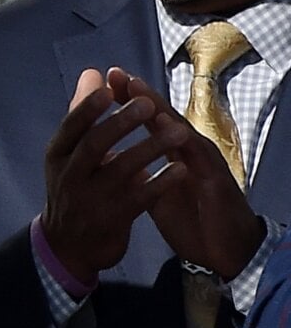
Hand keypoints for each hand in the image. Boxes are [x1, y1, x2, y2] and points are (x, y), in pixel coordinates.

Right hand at [41, 66, 188, 281]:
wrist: (68, 245)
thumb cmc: (74, 188)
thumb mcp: (69, 153)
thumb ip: (83, 114)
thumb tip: (93, 73)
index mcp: (57, 155)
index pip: (71, 127)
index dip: (88, 107)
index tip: (107, 87)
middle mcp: (69, 176)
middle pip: (94, 145)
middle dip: (120, 123)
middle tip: (147, 104)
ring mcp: (91, 199)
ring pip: (121, 170)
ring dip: (150, 148)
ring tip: (178, 132)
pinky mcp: (113, 220)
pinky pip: (140, 198)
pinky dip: (161, 183)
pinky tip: (180, 169)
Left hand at [116, 70, 266, 278]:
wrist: (223, 254)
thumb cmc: (191, 220)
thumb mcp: (155, 192)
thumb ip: (136, 171)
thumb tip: (109, 157)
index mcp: (174, 154)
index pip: (149, 122)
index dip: (128, 102)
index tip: (104, 80)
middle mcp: (190, 152)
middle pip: (163, 117)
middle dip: (140, 95)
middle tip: (117, 74)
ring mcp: (205, 164)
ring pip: (181, 131)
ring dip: (160, 109)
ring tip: (137, 88)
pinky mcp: (216, 182)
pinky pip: (199, 160)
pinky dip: (185, 142)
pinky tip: (169, 128)